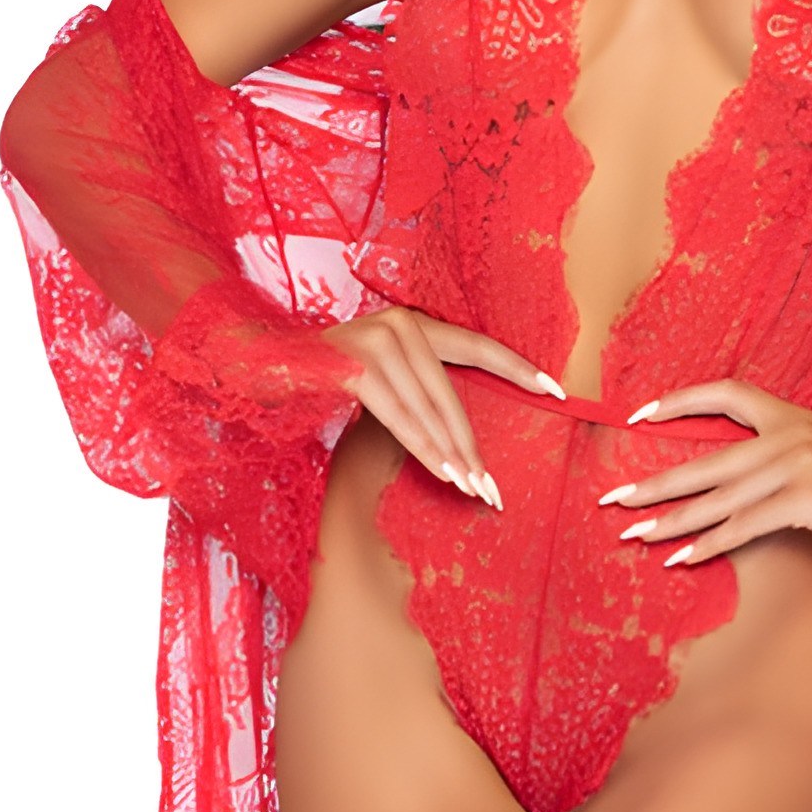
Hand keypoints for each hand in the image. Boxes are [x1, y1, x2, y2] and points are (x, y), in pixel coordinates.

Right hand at [327, 306, 563, 511]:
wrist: (253, 364)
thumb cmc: (320, 377)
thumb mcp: (377, 376)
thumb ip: (415, 388)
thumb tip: (458, 436)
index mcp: (413, 323)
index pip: (478, 346)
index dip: (519, 369)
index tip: (557, 390)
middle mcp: (399, 325)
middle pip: (451, 393)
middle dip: (473, 443)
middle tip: (494, 485)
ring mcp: (375, 341)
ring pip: (427, 409)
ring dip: (451, 455)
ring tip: (473, 489)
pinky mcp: (352, 366)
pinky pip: (397, 416)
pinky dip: (421, 448)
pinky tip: (442, 473)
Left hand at [598, 378, 811, 564]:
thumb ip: (777, 455)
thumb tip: (724, 474)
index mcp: (790, 416)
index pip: (726, 393)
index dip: (681, 402)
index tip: (640, 415)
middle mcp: (789, 435)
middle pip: (706, 459)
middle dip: (655, 482)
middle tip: (612, 498)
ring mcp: (797, 466)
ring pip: (718, 498)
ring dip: (671, 520)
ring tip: (633, 533)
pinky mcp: (806, 500)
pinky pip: (745, 526)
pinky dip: (709, 544)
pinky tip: (680, 559)